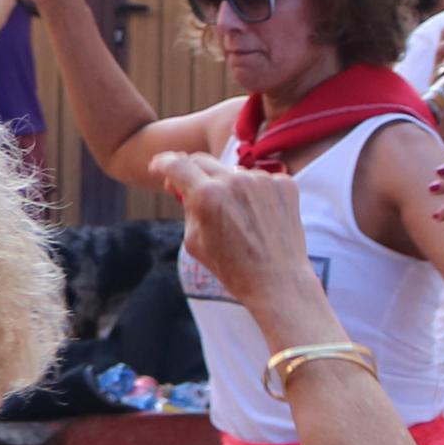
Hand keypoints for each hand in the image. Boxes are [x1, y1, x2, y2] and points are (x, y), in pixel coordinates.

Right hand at [151, 152, 314, 318]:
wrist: (278, 283)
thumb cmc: (232, 268)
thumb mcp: (194, 241)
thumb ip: (186, 207)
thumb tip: (182, 183)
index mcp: (206, 196)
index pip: (176, 165)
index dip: (163, 163)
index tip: (159, 166)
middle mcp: (234, 181)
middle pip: (202, 161)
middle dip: (191, 172)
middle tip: (191, 190)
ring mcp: (262, 180)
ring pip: (232, 173)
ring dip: (226, 186)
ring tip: (236, 219)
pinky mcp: (284, 184)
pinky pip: (260, 180)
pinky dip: (254, 193)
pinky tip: (258, 217)